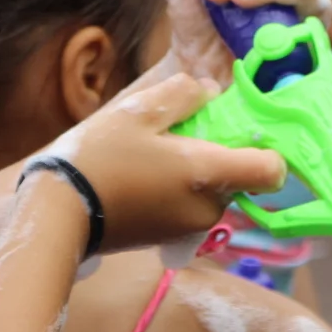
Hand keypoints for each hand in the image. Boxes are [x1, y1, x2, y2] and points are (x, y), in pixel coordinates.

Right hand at [51, 71, 286, 251]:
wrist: (59, 213)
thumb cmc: (100, 157)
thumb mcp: (140, 110)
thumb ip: (184, 94)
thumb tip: (211, 92)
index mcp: (209, 175)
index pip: (272, 171)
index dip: (267, 148)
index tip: (242, 128)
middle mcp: (209, 208)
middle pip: (239, 176)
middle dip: (220, 152)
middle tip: (179, 132)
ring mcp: (191, 228)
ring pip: (215, 191)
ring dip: (198, 171)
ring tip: (155, 153)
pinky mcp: (172, 239)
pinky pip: (193, 206)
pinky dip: (182, 190)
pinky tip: (146, 175)